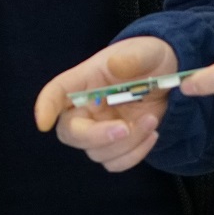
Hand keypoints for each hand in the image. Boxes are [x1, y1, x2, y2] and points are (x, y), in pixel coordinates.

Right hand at [36, 37, 178, 172]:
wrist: (169, 78)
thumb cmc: (149, 59)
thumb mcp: (147, 51)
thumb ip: (132, 57)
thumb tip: (115, 65)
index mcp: (85, 81)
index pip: (57, 93)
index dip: (45, 107)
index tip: (43, 123)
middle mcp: (85, 108)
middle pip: (70, 133)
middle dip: (96, 136)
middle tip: (125, 128)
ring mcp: (99, 129)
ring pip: (97, 152)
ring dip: (127, 144)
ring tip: (151, 120)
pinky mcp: (116, 145)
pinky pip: (114, 163)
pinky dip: (134, 155)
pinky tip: (151, 134)